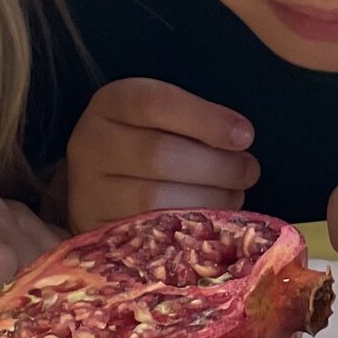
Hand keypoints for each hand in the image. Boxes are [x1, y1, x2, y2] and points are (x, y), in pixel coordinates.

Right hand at [63, 79, 257, 230]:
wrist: (103, 186)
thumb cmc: (148, 142)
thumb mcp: (162, 118)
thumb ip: (193, 121)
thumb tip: (240, 139)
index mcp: (111, 104)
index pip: (155, 104)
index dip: (205, 120)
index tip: (245, 135)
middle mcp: (91, 144)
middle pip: (158, 154)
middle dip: (216, 166)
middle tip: (249, 170)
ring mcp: (89, 190)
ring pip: (154, 198)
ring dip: (208, 199)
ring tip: (235, 194)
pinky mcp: (97, 229)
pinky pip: (148, 233)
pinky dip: (188, 228)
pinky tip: (214, 221)